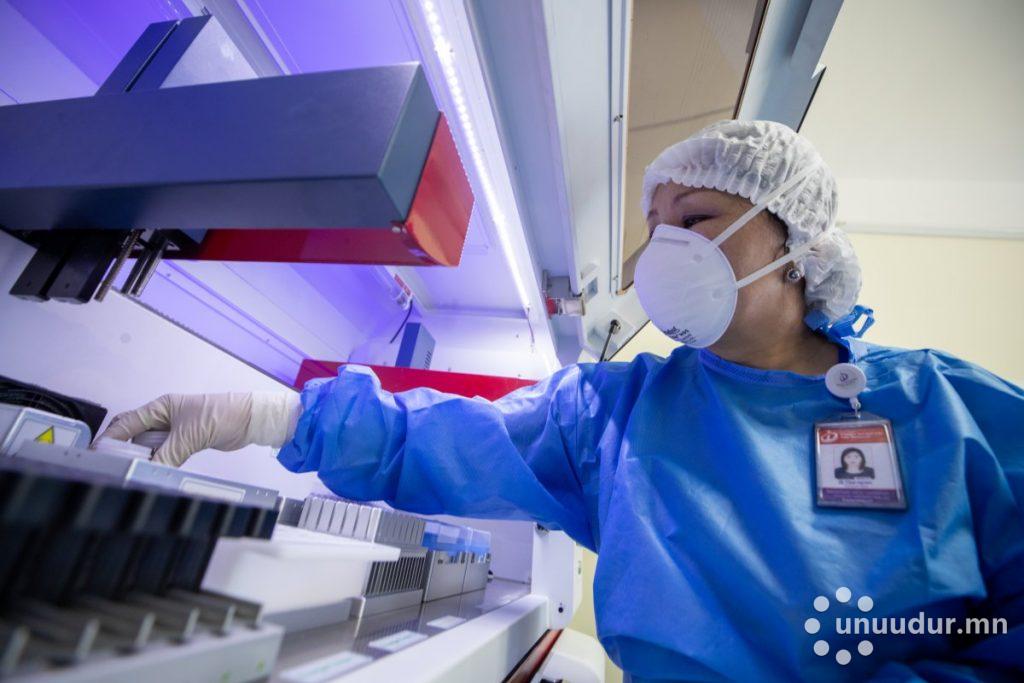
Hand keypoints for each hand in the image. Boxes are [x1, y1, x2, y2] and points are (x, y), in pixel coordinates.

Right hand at [98, 392, 299, 466]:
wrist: (250, 419)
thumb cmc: (223, 414)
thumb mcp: (190, 435)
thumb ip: (168, 454)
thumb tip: (150, 470)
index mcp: (161, 407)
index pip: (127, 422)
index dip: (110, 438)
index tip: (96, 453)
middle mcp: (164, 417)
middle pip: (134, 434)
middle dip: (122, 449)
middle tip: (112, 467)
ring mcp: (175, 430)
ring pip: (149, 446)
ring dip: (142, 458)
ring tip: (132, 472)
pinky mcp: (185, 441)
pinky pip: (165, 453)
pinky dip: (159, 462)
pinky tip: (154, 472)